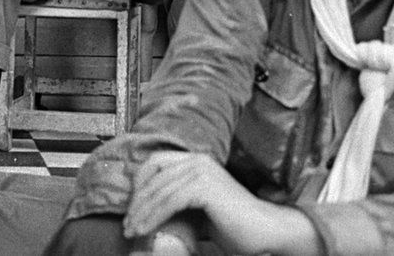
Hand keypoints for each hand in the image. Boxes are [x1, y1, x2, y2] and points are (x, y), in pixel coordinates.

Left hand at [124, 152, 314, 255]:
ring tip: (132, 231)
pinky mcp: (204, 187)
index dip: (138, 184)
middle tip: (126, 225)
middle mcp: (197, 160)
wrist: (266, 232)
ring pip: (158, 191)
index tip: (130, 207)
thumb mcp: (198, 206)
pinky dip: (153, 216)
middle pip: (152, 177)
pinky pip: (169, 201)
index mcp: (195, 160)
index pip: (154, 163)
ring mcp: (201, 171)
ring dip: (141, 213)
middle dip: (136, 202)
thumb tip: (145, 207)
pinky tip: (145, 229)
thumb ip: (176, 199)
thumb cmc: (235, 225)